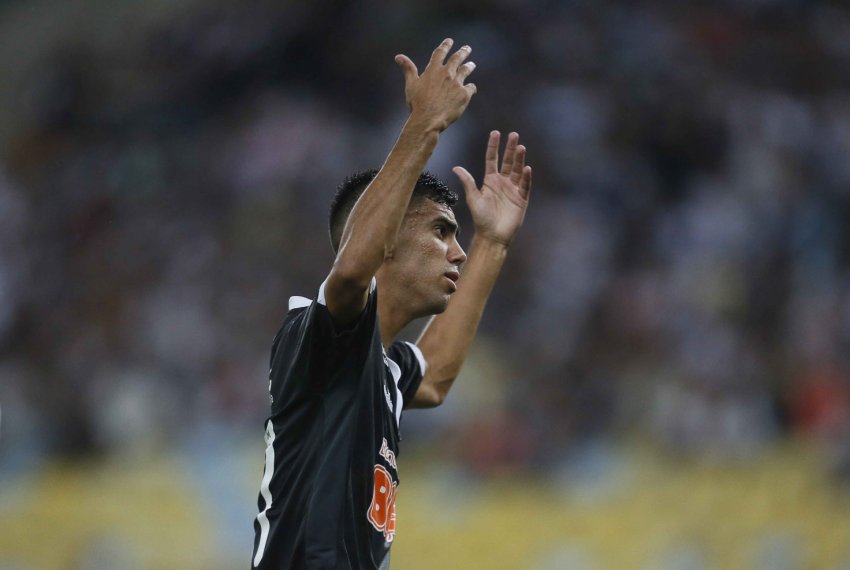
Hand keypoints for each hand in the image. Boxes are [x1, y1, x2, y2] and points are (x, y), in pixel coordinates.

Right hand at [395, 38, 476, 132]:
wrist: (428, 120)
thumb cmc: (417, 104)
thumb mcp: (411, 85)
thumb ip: (408, 69)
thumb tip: (398, 56)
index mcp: (433, 70)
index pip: (440, 52)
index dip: (445, 45)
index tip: (449, 41)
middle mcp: (447, 73)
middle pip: (457, 58)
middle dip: (463, 52)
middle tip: (467, 48)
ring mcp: (457, 83)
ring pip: (466, 70)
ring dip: (469, 66)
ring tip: (471, 65)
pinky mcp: (464, 94)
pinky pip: (471, 88)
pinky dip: (471, 87)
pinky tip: (472, 89)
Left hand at [453, 131, 531, 246]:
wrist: (492, 236)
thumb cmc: (481, 218)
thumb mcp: (473, 198)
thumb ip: (468, 182)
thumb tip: (456, 168)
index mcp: (490, 181)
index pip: (492, 159)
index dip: (494, 147)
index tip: (495, 133)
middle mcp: (503, 183)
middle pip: (508, 162)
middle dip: (510, 148)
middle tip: (514, 134)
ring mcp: (513, 190)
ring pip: (517, 171)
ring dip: (519, 159)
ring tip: (521, 147)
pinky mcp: (521, 199)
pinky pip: (525, 186)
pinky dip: (526, 177)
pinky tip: (526, 168)